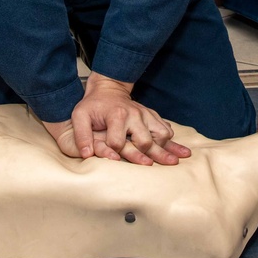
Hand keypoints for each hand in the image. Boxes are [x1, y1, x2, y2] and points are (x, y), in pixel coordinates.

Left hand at [42, 73, 190, 165]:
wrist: (108, 89)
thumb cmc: (93, 105)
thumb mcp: (80, 115)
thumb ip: (81, 135)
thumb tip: (86, 155)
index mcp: (117, 115)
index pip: (118, 142)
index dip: (114, 153)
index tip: (112, 159)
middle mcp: (135, 115)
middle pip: (145, 141)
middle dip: (148, 155)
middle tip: (153, 168)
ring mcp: (146, 115)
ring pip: (162, 134)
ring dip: (165, 148)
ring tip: (174, 161)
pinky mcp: (152, 115)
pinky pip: (166, 128)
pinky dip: (171, 140)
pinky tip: (178, 150)